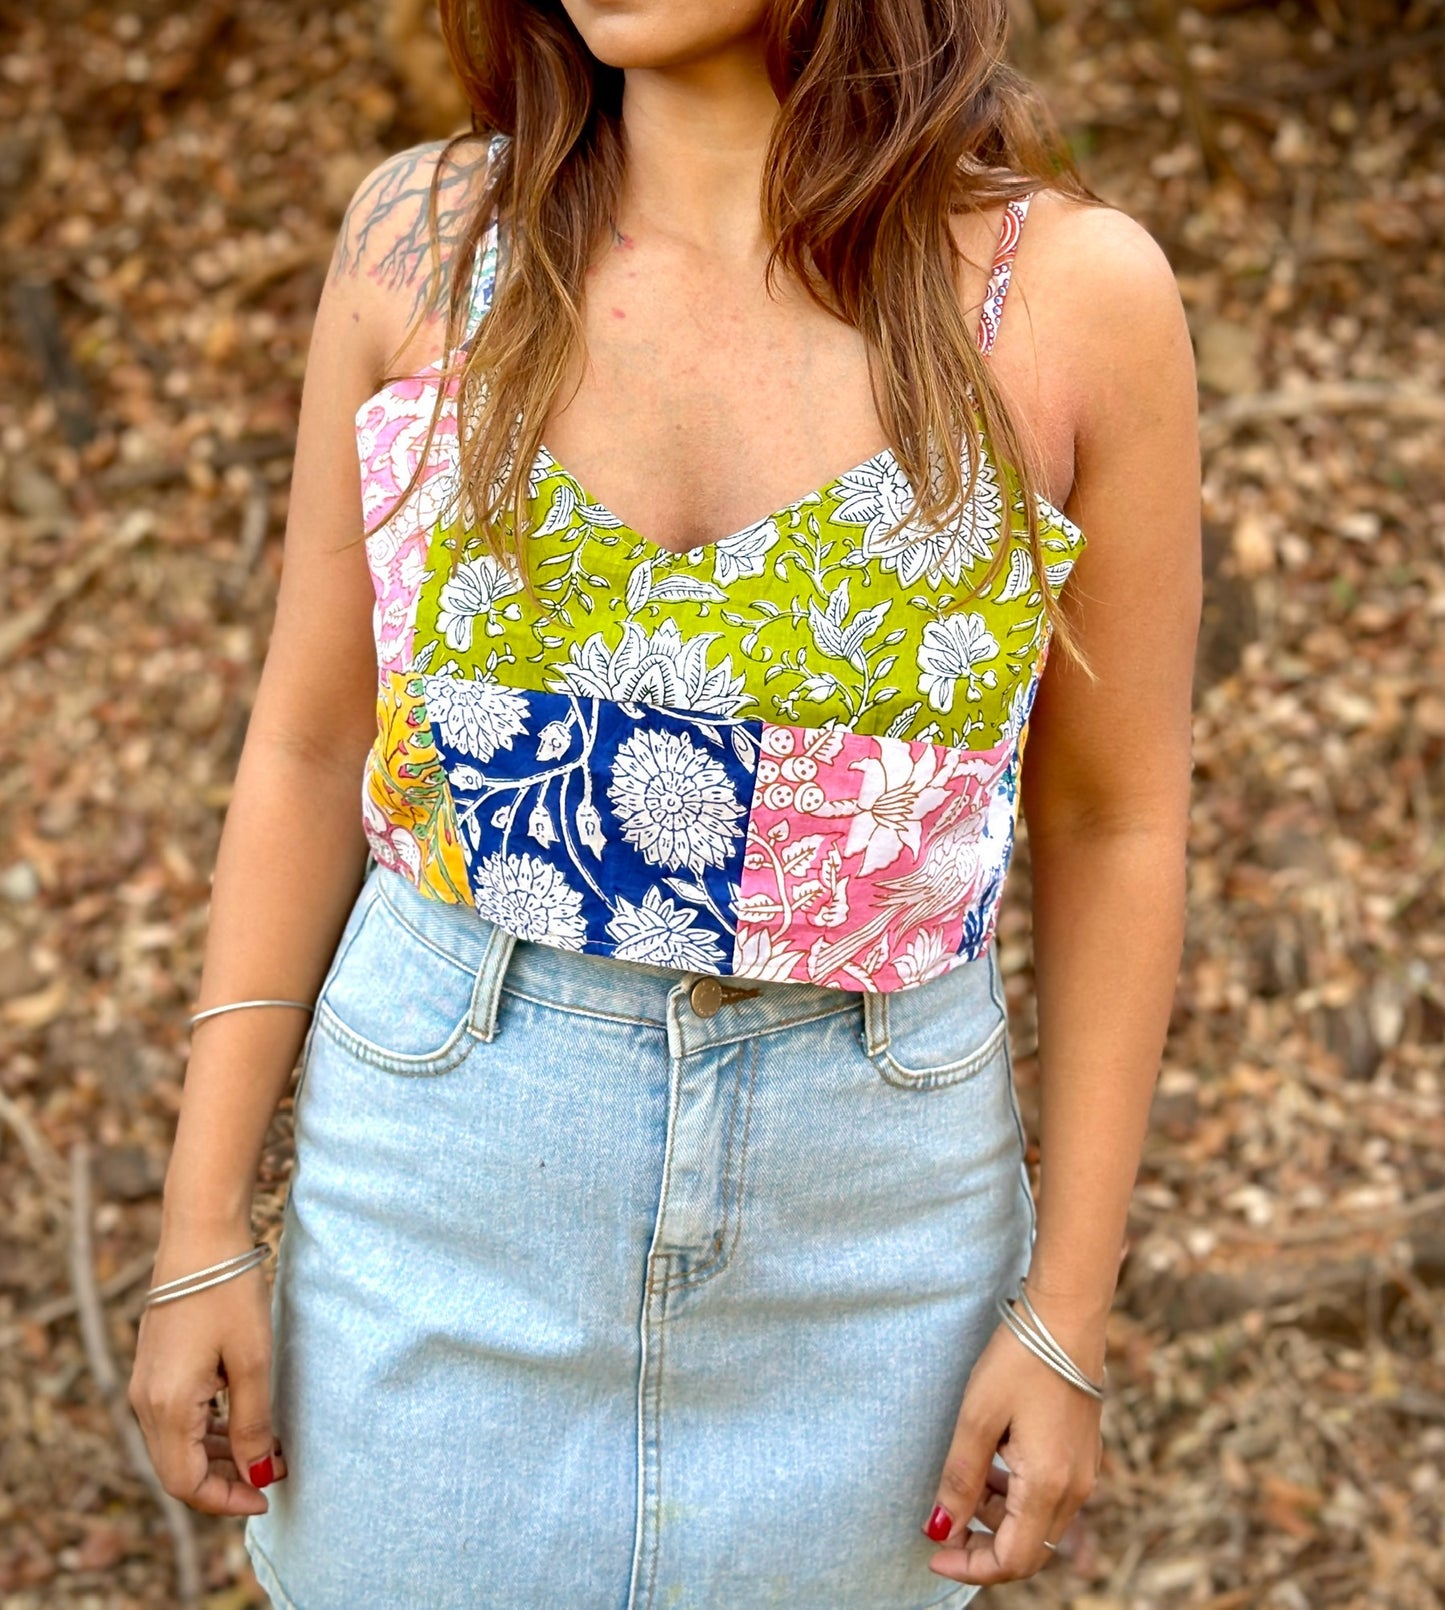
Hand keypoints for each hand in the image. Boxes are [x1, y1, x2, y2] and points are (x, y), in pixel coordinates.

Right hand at [128, 1229, 287, 1515]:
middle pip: (178, 1468)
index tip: (266, 1497)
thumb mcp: (252, 1360)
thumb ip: (253, 1423)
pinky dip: (208, 1429)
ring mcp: (147, 1383)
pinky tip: (243, 1420)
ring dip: (219, 1455)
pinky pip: (177, 1417)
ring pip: (178, 1444)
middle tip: (273, 1473)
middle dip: (226, 1479)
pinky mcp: (155, 1366)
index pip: (185, 1483)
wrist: (200, 1236)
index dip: (225, 1500)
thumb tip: (258, 1475)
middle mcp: (146, 1401)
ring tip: (266, 1449)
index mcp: (168, 1407)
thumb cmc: (230, 1293)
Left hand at [922, 1287, 1104, 1585]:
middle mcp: (1075, 1489)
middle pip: (1028, 1550)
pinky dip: (1017, 1496)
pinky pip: (1049, 1497)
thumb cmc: (1020, 1361)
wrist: (1067, 1317)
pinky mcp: (1083, 1455)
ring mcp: (1084, 1473)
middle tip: (942, 1526)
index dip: (970, 1566)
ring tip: (967, 1480)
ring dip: (999, 1518)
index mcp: (1049, 1486)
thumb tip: (940, 1530)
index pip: (1012, 1560)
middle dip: (982, 1548)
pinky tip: (994, 1462)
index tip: (933, 1554)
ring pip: (1038, 1524)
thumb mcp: (978, 1418)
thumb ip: (960, 1479)